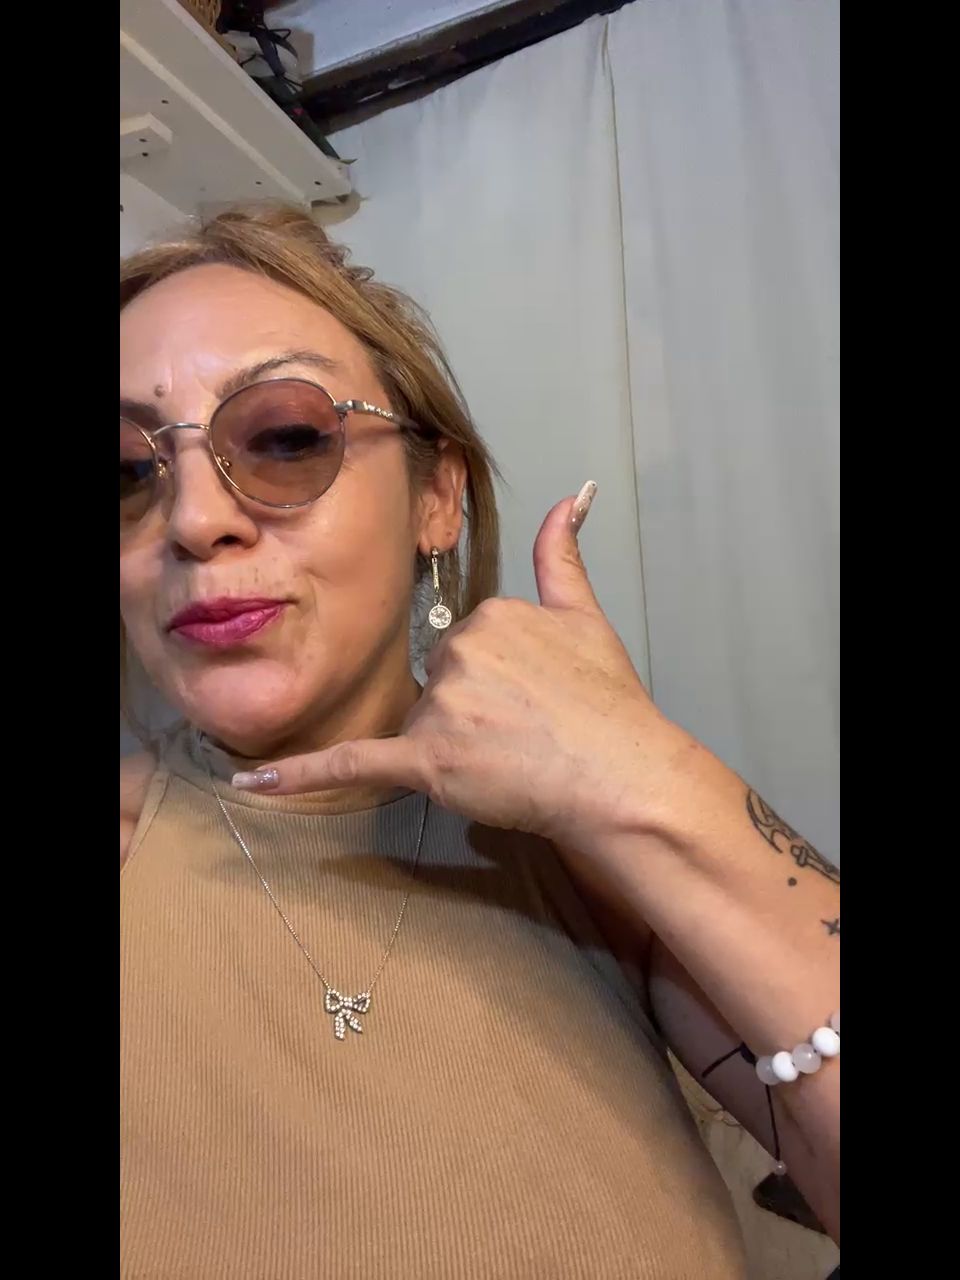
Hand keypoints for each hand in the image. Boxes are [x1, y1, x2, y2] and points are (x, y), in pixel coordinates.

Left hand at [239, 485, 692, 849]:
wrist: (619, 772)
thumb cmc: (608, 701)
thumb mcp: (586, 616)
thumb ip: (564, 554)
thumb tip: (574, 493)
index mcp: (490, 614)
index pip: (467, 645)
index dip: (498, 680)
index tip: (534, 701)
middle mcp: (460, 650)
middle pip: (442, 680)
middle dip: (474, 709)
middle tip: (527, 733)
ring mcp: (442, 706)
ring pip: (424, 722)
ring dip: (457, 744)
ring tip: (513, 760)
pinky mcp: (427, 759)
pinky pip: (354, 762)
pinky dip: (301, 773)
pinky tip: (254, 782)